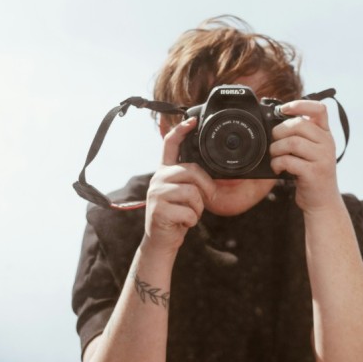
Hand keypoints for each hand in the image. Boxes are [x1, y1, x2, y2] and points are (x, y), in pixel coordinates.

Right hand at [144, 117, 216, 256]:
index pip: (170, 144)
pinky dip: (192, 221)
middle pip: (191, 171)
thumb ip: (189, 179)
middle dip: (205, 188)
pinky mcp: (158, 211)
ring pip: (193, 194)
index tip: (192, 119)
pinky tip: (182, 223)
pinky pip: (189, 212)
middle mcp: (158, 178)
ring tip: (188, 213)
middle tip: (203, 201)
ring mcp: (156, 194)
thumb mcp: (182, 193)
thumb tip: (206, 169)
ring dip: (198, 208)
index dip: (181, 130)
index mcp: (164, 171)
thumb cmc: (176, 215)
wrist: (161, 241)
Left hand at [270, 100, 342, 212]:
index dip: (300, 104)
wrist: (322, 201)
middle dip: (279, 132)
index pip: (319, 109)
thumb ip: (301, 135)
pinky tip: (278, 169)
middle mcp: (327, 143)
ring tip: (274, 157)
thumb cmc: (311, 174)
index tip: (283, 109)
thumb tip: (276, 121)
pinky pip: (289, 160)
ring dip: (276, 149)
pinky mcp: (314, 173)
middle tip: (274, 143)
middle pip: (298, 125)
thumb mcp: (311, 151)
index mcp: (325, 134)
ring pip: (292, 142)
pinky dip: (277, 164)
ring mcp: (322, 158)